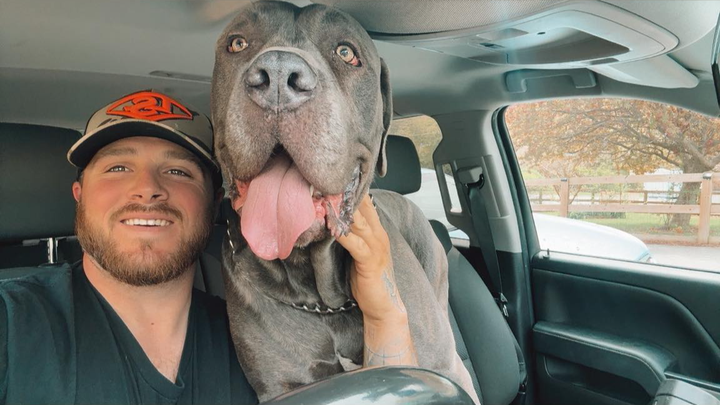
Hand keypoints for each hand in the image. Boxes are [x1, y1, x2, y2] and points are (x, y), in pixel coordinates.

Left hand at [336, 194, 405, 323]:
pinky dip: (343, 234)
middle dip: (344, 195)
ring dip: (341, 211)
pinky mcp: (370, 260)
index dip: (350, 190)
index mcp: (377, 230)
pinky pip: (355, 243)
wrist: (383, 305)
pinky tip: (332, 227)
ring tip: (325, 199)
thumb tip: (332, 221)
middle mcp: (379, 234)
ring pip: (359, 222)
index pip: (365, 203)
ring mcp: (376, 247)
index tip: (333, 179)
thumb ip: (351, 235)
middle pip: (363, 207)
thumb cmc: (368, 279)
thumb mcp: (359, 251)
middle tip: (325, 183)